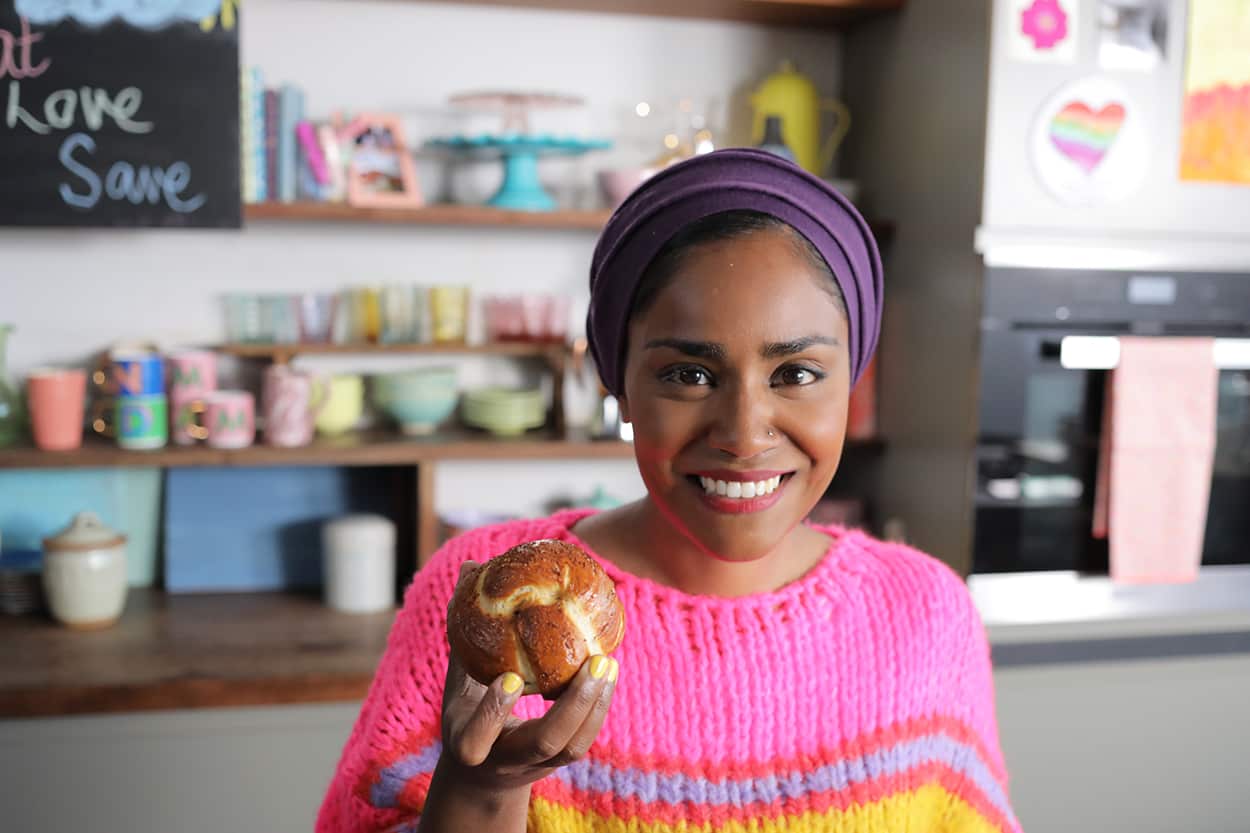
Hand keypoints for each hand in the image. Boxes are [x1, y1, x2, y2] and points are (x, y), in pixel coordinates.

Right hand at [440, 560, 619, 791]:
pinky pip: (585, 737)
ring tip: (608, 662)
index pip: (476, 737)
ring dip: (595, 703)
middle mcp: (505, 761)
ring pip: (572, 745)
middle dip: (573, 704)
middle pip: (544, 743)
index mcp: (469, 745)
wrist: (481, 778)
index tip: (510, 677)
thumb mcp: (456, 679)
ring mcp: (536, 766)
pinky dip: (599, 705)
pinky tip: (607, 670)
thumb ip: (464, 632)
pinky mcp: (559, 762)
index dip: (494, 710)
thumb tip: (471, 568)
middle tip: (595, 662)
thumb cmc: (467, 713)